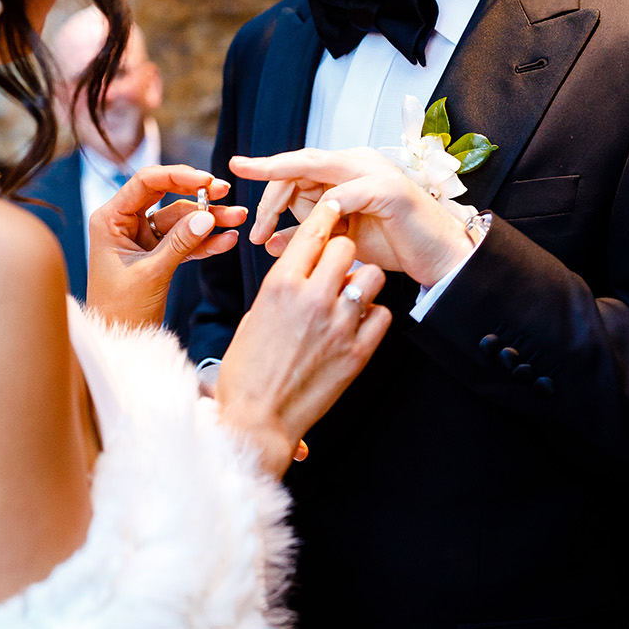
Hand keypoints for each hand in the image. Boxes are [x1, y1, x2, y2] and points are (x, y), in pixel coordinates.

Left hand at [85, 164, 247, 330]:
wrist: (119, 340)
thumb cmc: (121, 309)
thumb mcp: (151, 273)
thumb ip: (180, 243)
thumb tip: (206, 217)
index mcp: (111, 219)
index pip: (145, 182)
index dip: (177, 176)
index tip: (207, 180)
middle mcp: (125, 223)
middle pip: (166, 196)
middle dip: (198, 196)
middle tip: (226, 192)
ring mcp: (142, 238)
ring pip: (180, 220)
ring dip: (209, 220)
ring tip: (238, 218)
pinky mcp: (157, 254)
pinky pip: (184, 241)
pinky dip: (204, 241)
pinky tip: (227, 240)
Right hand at [214, 197, 391, 477]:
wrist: (257, 418)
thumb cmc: (246, 370)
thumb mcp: (254, 316)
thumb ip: (283, 287)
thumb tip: (302, 270)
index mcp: (280, 285)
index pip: (311, 232)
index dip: (324, 216)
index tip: (331, 210)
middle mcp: (312, 299)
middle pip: (345, 247)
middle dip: (342, 251)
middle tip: (337, 264)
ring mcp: (339, 325)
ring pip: (371, 277)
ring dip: (362, 282)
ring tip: (349, 296)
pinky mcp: (358, 352)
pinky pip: (383, 315)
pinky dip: (373, 316)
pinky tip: (357, 325)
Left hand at [230, 148, 475, 288]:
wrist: (439, 258)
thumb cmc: (393, 246)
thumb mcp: (340, 241)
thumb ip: (308, 235)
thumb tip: (269, 241)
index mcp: (345, 170)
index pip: (297, 166)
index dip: (267, 176)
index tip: (235, 175)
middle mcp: (357, 161)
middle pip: (299, 163)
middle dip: (269, 190)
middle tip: (253, 226)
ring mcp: (374, 170)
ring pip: (316, 169)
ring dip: (286, 200)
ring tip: (267, 229)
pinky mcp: (388, 189)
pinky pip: (345, 193)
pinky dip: (324, 209)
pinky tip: (310, 229)